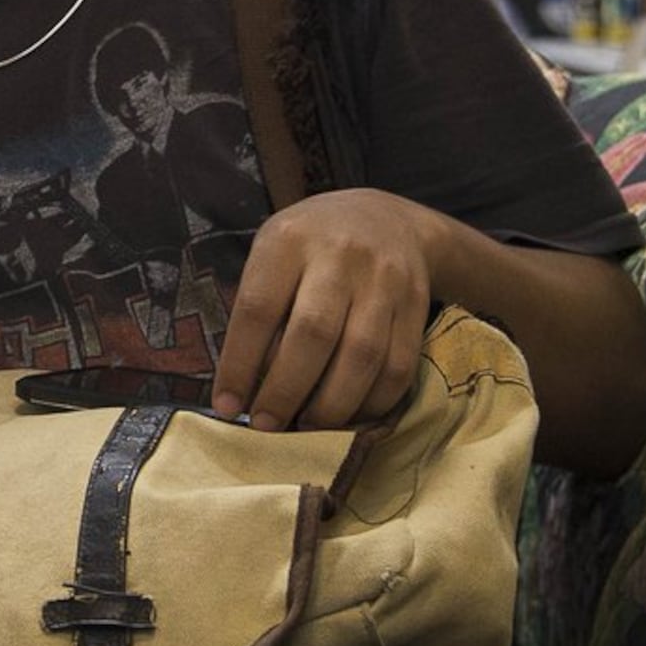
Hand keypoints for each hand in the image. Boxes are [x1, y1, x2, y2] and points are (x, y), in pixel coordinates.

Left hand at [210, 190, 435, 432]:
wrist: (386, 218)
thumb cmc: (311, 245)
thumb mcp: (274, 251)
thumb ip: (260, 305)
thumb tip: (243, 385)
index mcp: (289, 240)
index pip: (258, 308)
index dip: (240, 364)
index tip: (228, 406)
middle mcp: (340, 255)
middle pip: (313, 335)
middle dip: (285, 391)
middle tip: (267, 426)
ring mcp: (384, 279)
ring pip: (361, 356)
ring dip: (331, 405)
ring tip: (307, 427)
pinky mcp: (417, 304)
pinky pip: (399, 366)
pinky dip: (373, 402)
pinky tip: (350, 417)